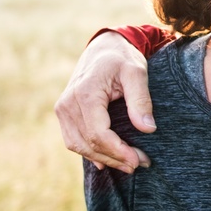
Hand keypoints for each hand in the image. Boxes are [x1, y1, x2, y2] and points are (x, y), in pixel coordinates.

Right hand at [55, 32, 154, 172]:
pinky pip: (73, 140)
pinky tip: (107, 160)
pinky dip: (89, 152)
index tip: (139, 160)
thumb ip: (141, 100)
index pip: (99, 134)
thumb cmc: (122, 57)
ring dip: (103, 158)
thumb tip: (148, 129)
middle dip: (115, 158)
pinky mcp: (64, 112)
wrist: (103, 47)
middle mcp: (68, 104)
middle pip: (88, 143)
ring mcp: (63, 109)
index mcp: (85, 94)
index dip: (118, 151)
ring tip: (128, 164)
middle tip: (140, 164)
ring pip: (78, 145)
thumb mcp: (137, 72)